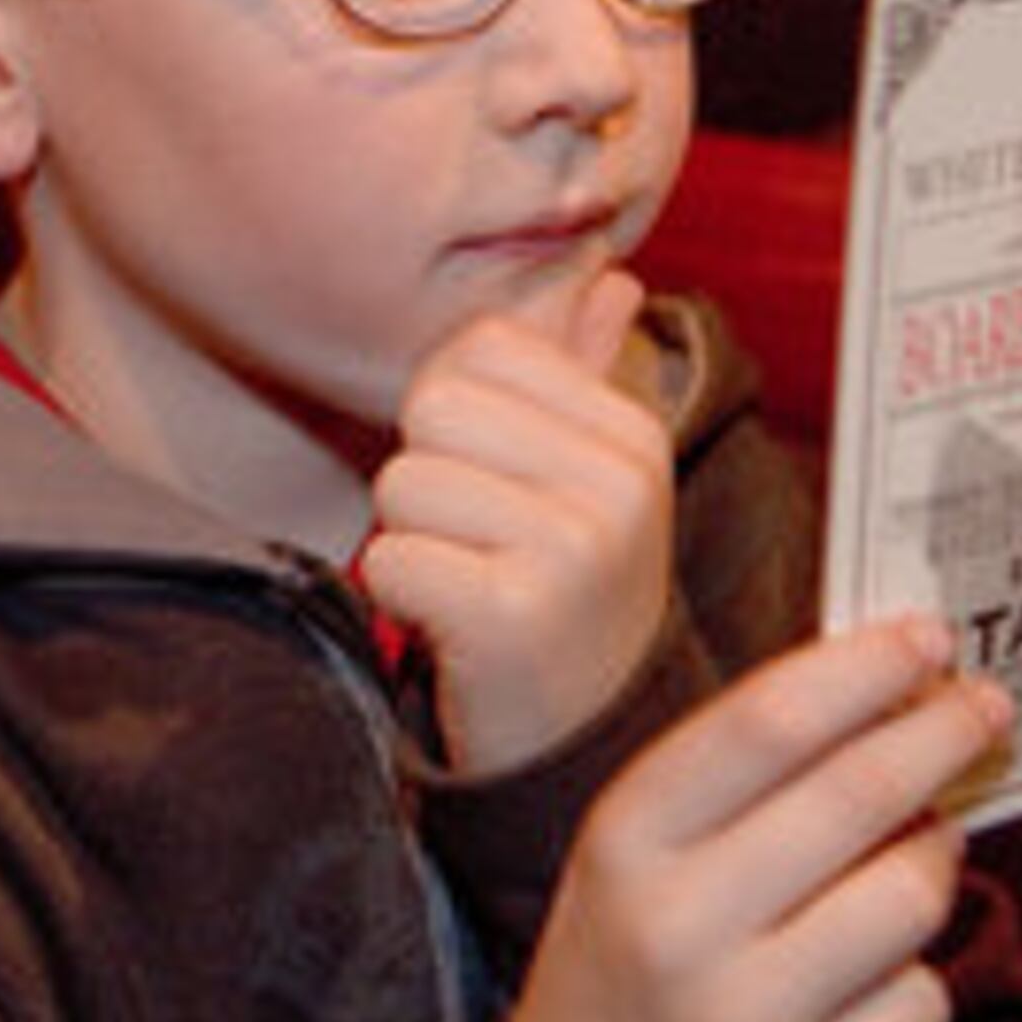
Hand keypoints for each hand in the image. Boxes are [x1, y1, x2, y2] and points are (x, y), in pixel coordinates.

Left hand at [363, 269, 668, 773]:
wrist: (582, 745)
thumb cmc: (564, 594)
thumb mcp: (590, 481)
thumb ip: (582, 371)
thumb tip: (609, 276)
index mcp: (630, 435)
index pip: (481, 344)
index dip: (453, 409)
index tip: (493, 483)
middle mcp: (617, 484)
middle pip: (432, 407)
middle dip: (427, 477)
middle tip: (478, 545)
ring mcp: (572, 549)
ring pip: (402, 481)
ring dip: (410, 541)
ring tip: (468, 584)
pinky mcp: (511, 615)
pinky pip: (391, 558)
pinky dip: (401, 598)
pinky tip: (453, 628)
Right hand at [445, 618, 1010, 1021]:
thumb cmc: (628, 963)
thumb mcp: (637, 851)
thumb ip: (737, 772)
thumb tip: (889, 686)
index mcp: (625, 842)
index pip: (768, 722)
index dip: (864, 669)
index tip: (928, 637)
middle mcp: (675, 929)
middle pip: (856, 796)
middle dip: (938, 733)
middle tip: (983, 705)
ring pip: (908, 898)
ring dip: (935, 858)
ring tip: (921, 851)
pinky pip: (919, 1002)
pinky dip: (916, 974)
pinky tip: (878, 971)